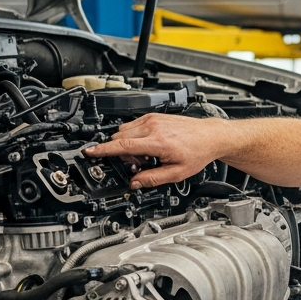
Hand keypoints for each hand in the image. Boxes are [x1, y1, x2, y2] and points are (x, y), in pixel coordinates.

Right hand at [84, 113, 225, 187]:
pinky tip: (147, 146)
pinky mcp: (154, 116)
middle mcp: (153, 127)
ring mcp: (153, 119)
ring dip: (126, 144)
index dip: (103, 150)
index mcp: (157, 142)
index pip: (122, 146)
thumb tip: (135, 183)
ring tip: (145, 156)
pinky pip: (133, 126)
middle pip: (119, 138)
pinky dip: (133, 137)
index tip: (90, 152)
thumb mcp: (177, 173)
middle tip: (137, 164)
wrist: (209, 136)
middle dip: (120, 153)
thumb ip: (152, 179)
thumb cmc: (197, 152)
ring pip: (124, 131)